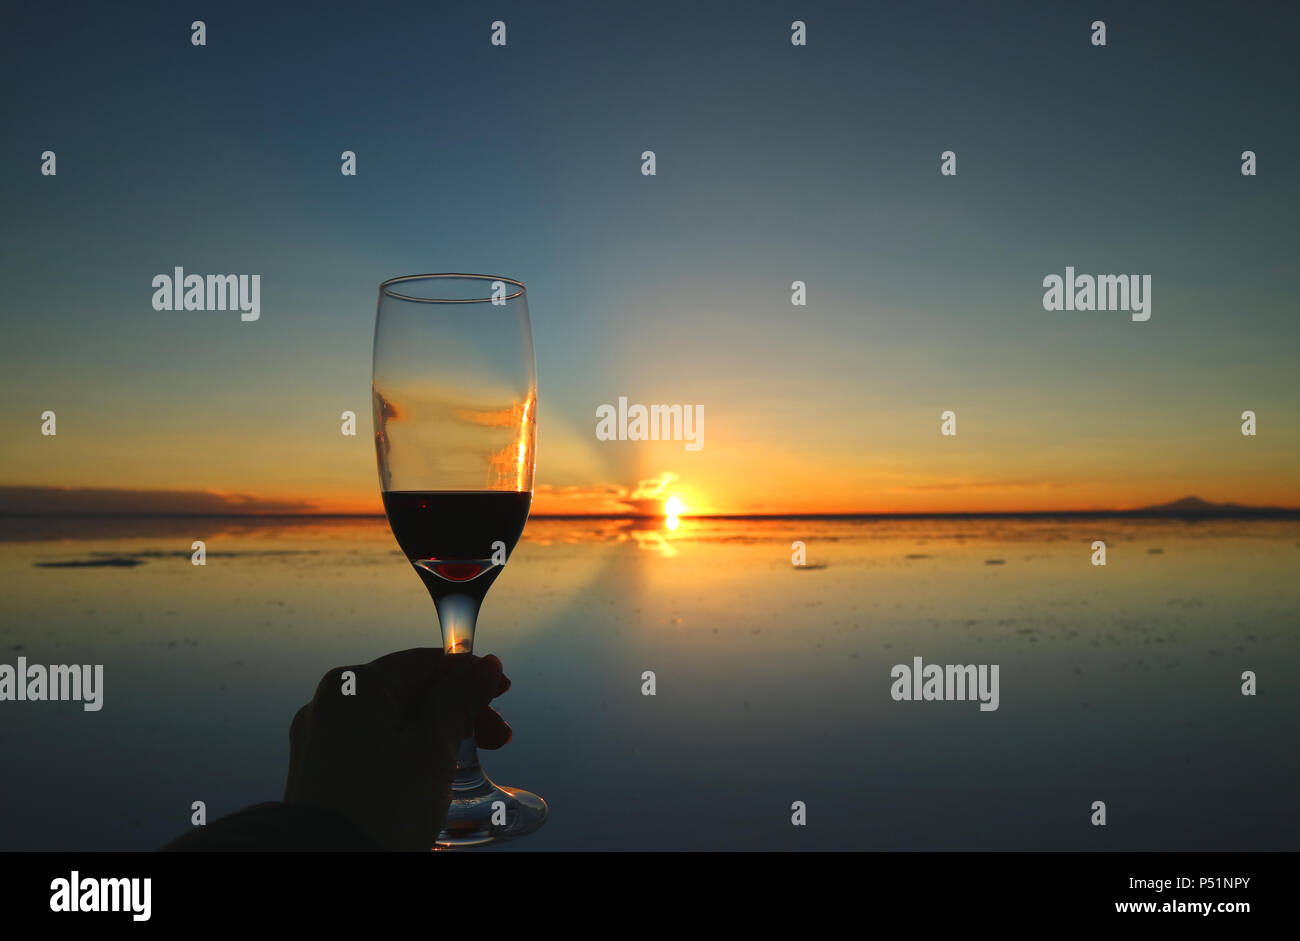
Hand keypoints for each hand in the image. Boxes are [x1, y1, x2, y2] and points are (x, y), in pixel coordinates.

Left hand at [283, 648, 510, 850]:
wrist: (332, 867)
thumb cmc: (382, 806)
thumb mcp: (434, 748)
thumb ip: (461, 700)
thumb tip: (486, 666)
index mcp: (354, 685)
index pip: (425, 662)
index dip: (469, 675)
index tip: (502, 690)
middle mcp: (332, 703)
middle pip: (410, 691)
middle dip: (458, 711)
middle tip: (496, 738)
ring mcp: (323, 739)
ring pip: (395, 722)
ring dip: (438, 734)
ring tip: (466, 762)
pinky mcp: (324, 772)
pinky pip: (376, 747)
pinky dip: (409, 754)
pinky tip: (430, 777)